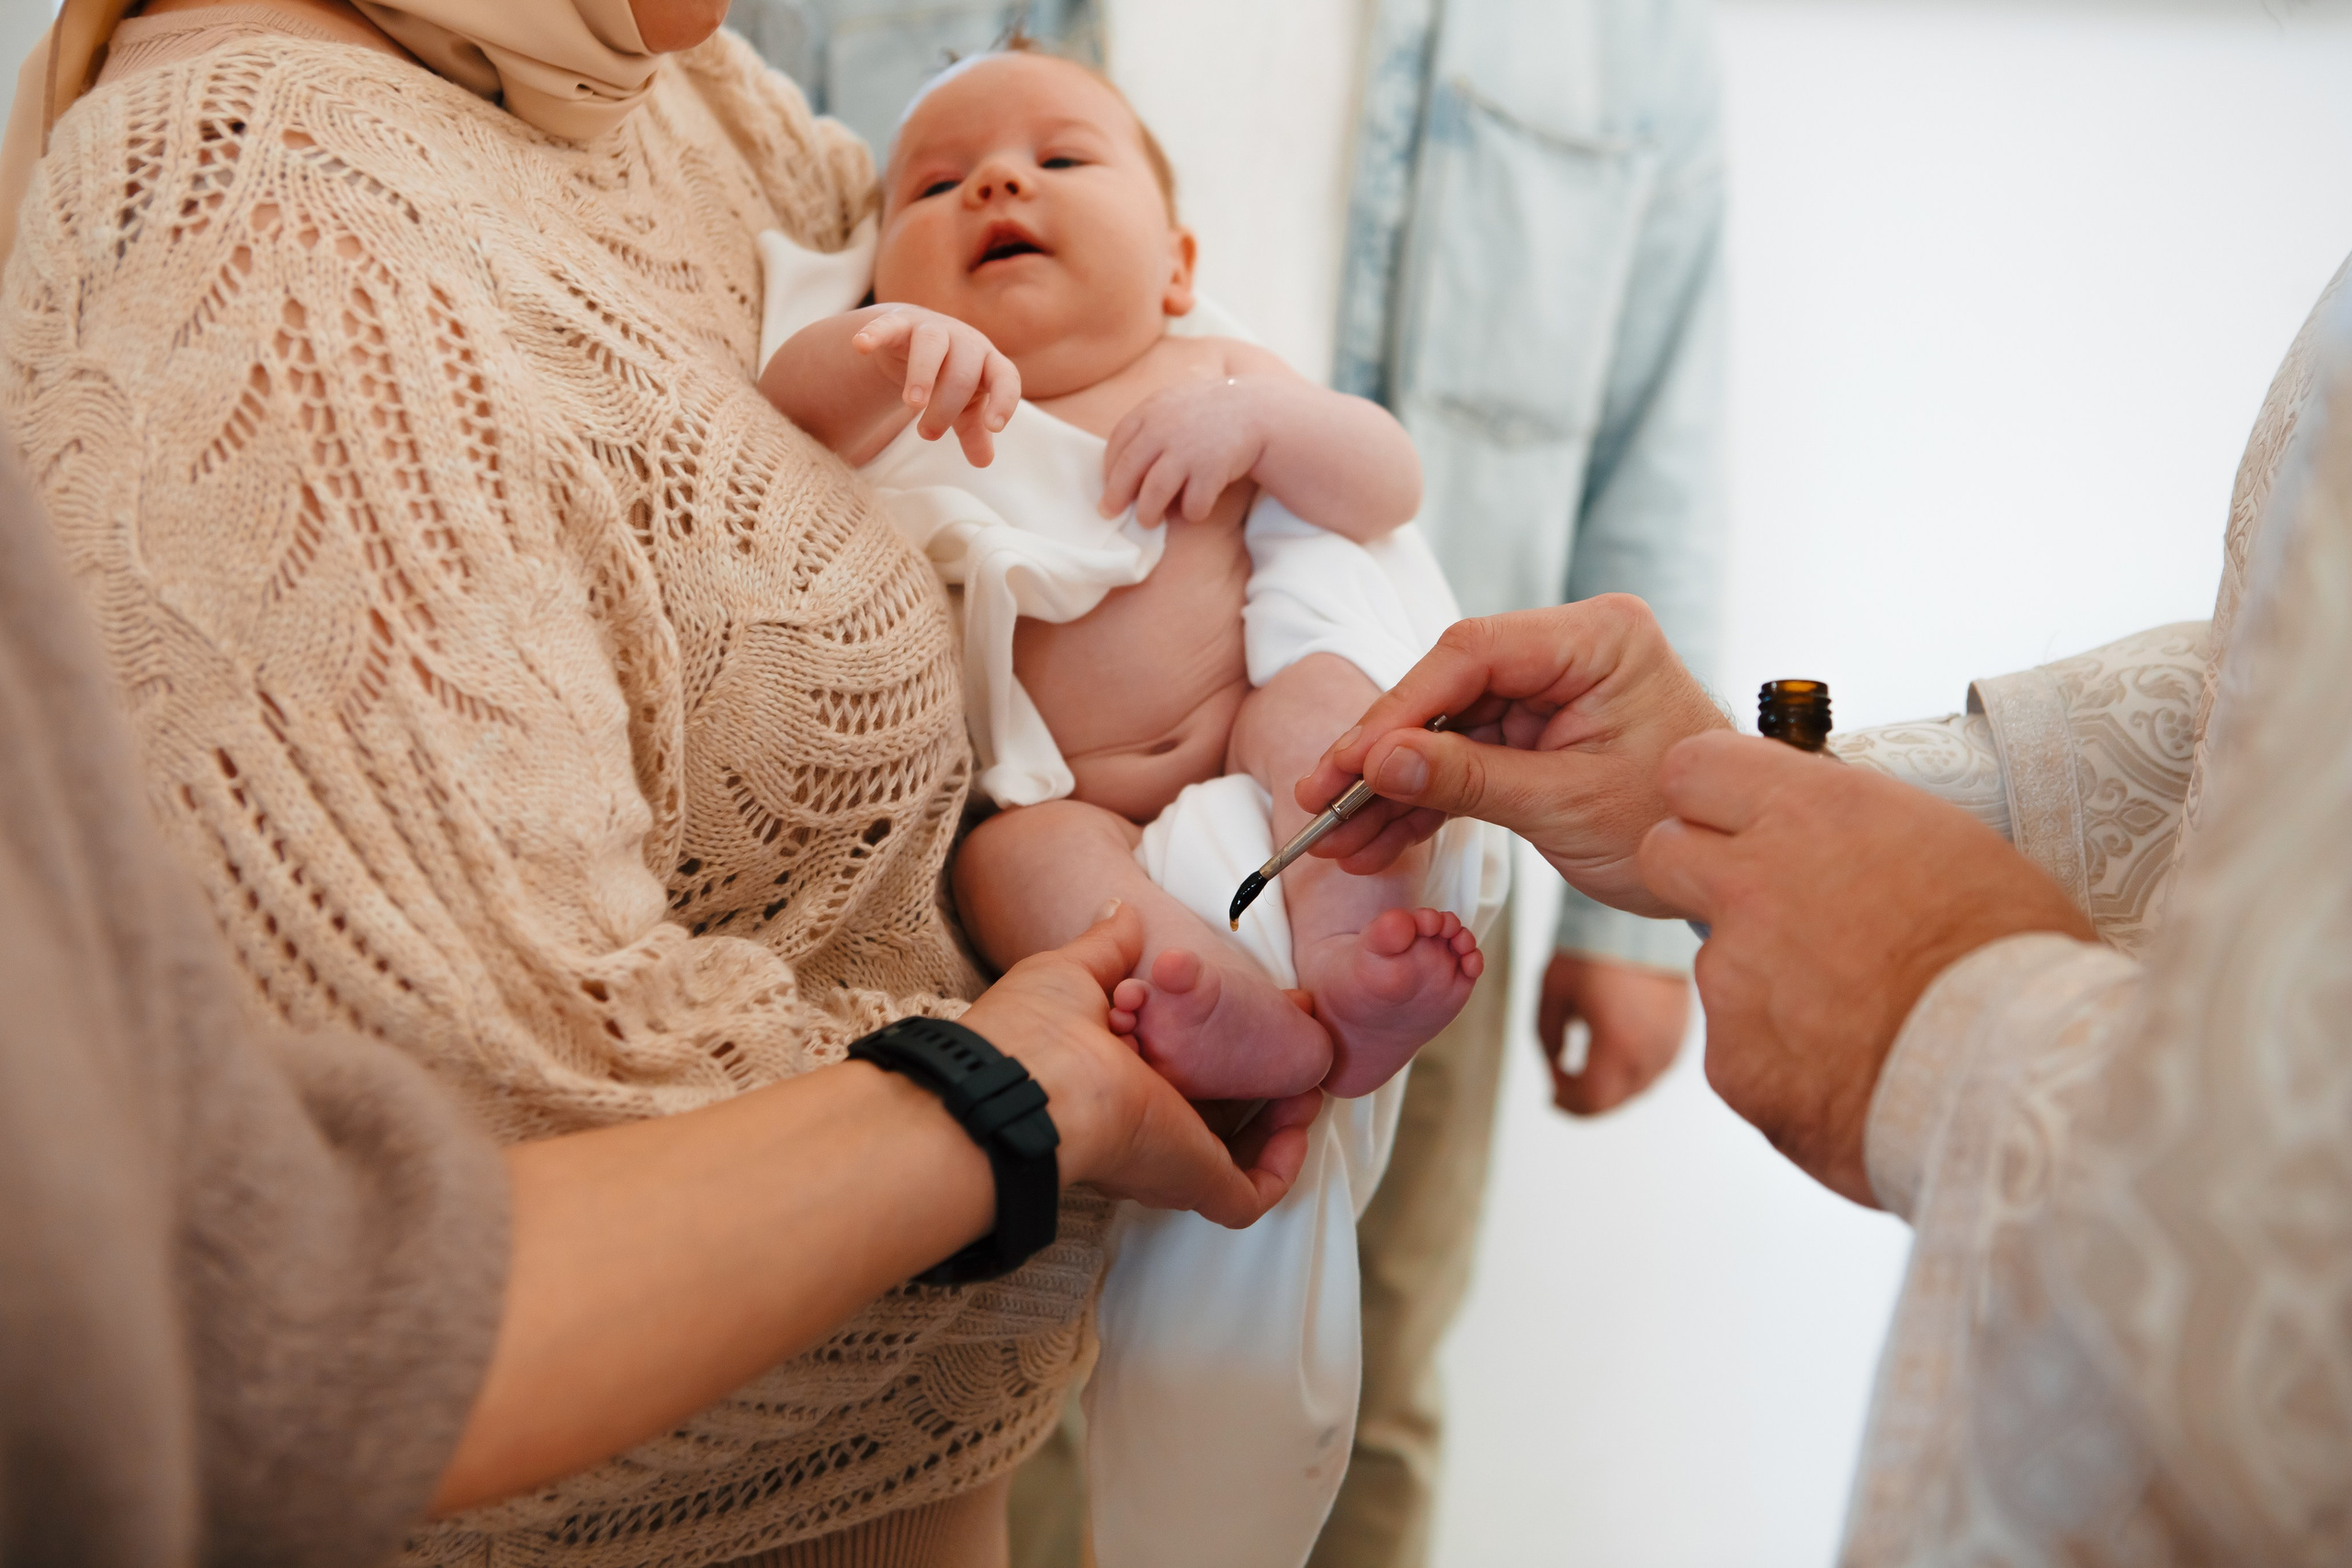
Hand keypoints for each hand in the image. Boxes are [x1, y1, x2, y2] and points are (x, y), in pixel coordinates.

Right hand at [851, 306, 1019, 465]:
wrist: (918, 339)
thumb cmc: (950, 377)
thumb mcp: (964, 407)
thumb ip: (974, 432)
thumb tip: (983, 462)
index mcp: (988, 363)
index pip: (1005, 378)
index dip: (1003, 401)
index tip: (995, 426)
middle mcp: (965, 342)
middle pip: (962, 372)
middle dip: (947, 405)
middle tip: (928, 435)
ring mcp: (932, 329)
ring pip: (931, 346)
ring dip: (923, 374)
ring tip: (911, 405)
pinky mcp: (899, 323)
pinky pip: (887, 325)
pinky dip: (875, 334)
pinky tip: (860, 346)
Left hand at [963, 902, 1317, 1226]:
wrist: (1035, 1086)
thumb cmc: (1038, 1032)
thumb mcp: (1074, 974)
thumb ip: (1106, 947)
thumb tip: (1122, 913)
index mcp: (1109, 1087)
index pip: (1168, 1078)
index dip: (1207, 1053)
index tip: (1240, 1020)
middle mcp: (1139, 1129)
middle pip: (1210, 1121)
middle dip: (1254, 1088)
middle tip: (1283, 1048)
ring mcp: (1169, 1162)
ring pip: (1237, 1159)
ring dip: (1278, 1123)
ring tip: (1301, 1083)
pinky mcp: (1197, 1184)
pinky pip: (1251, 1193)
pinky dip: (1282, 1164)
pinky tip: (1298, 1122)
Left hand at [1099, 374, 1273, 525]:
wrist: (1257, 409)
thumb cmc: (1208, 414)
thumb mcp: (1173, 404)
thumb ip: (1147, 425)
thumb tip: (1117, 465)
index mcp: (1151, 410)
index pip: (1116, 443)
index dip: (1109, 469)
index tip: (1109, 485)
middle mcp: (1164, 429)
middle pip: (1127, 471)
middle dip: (1116, 497)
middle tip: (1111, 512)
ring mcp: (1187, 450)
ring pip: (1153, 494)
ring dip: (1147, 513)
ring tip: (1148, 520)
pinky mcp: (1211, 470)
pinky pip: (1191, 505)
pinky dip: (1191, 512)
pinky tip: (1195, 509)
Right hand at [1297, 599, 1729, 912]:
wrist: (1728, 860)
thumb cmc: (1674, 821)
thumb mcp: (1568, 806)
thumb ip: (1469, 780)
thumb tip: (1378, 762)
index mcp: (1599, 639)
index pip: (1472, 655)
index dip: (1399, 709)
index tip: (1348, 762)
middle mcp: (1570, 648)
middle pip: (1447, 688)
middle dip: (1382, 753)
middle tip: (1321, 802)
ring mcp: (1550, 688)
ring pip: (1445, 728)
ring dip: (1393, 786)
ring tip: (1340, 839)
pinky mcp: (1537, 727)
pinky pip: (1465, 755)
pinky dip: (1424, 798)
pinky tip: (1377, 836)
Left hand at [1537, 953, 1689, 1114]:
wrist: (1640, 924)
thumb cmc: (1594, 951)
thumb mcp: (1553, 992)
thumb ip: (1546, 1036)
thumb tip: (1554, 1063)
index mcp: (1619, 1045)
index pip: (1591, 1100)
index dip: (1566, 1101)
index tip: (1549, 1089)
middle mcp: (1650, 1053)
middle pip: (1614, 1101)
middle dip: (1583, 1100)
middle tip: (1560, 1089)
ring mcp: (1670, 1045)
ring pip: (1636, 1089)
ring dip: (1608, 1088)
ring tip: (1582, 1073)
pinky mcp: (1681, 1034)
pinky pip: (1653, 1069)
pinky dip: (1629, 1072)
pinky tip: (1611, 1057)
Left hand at [1637, 732, 2094, 1203]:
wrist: (2018, 1078)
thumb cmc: (2013, 959)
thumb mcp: (1949, 847)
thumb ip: (1858, 835)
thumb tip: (1836, 843)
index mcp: (1812, 813)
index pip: (1694, 767)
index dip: (1709, 794)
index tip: (1730, 814)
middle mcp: (1752, 883)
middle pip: (1662, 854)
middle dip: (1695, 875)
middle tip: (1759, 908)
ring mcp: (1731, 975)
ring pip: (1715, 965)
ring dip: (1763, 984)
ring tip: (1856, 1014)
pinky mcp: (1730, 1059)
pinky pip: (1741, 1049)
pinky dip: (1784, 1062)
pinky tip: (1851, 1069)